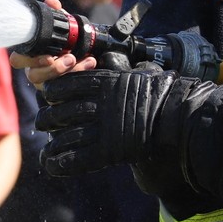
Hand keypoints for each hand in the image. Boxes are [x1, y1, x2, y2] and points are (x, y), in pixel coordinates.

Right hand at [9, 0, 97, 89]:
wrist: (83, 59)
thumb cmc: (65, 43)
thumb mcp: (62, 27)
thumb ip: (56, 14)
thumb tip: (52, 2)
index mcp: (30, 56)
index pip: (17, 60)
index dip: (25, 59)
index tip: (47, 55)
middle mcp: (36, 71)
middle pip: (33, 75)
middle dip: (52, 68)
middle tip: (70, 58)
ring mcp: (47, 85)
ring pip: (50, 85)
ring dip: (69, 73)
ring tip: (86, 60)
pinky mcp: (59, 95)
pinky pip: (64, 93)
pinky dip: (79, 77)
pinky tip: (90, 65)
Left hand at [38, 68, 200, 175]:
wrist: (178, 118)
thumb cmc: (161, 94)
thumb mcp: (137, 73)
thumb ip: (118, 69)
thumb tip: (109, 58)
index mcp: (102, 83)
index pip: (63, 85)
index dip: (52, 92)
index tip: (50, 97)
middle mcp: (97, 105)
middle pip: (57, 112)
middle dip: (47, 119)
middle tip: (44, 123)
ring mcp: (101, 129)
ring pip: (62, 137)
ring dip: (52, 144)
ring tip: (48, 149)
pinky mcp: (106, 152)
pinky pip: (73, 159)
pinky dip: (58, 163)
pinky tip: (51, 164)